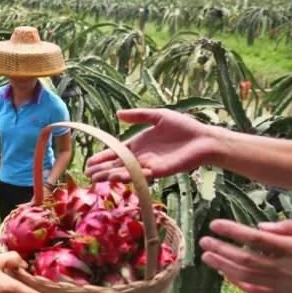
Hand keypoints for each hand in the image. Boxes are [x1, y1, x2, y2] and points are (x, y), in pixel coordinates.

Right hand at [85, 109, 219, 182]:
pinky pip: (141, 175)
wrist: (204, 139)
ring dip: (110, 175)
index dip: (103, 157)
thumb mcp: (158, 116)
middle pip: (117, 165)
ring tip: (96, 178)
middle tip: (87, 174)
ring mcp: (149, 166)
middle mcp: (141, 157)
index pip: (116, 152)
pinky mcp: (159, 172)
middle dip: (102, 170)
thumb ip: (138, 116)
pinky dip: (128, 176)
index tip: (89, 162)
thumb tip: (118, 114)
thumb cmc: (183, 127)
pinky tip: (116, 176)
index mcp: (138, 144)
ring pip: (125, 172)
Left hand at [200, 219, 291, 292]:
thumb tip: (262, 227)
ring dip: (224, 266)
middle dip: (222, 250)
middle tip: (203, 241)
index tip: (214, 224)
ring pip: (248, 277)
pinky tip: (225, 275)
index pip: (256, 239)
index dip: (233, 231)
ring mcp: (285, 285)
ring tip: (206, 257)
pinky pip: (258, 292)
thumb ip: (291, 228)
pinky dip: (239, 284)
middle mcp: (286, 269)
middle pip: (246, 259)